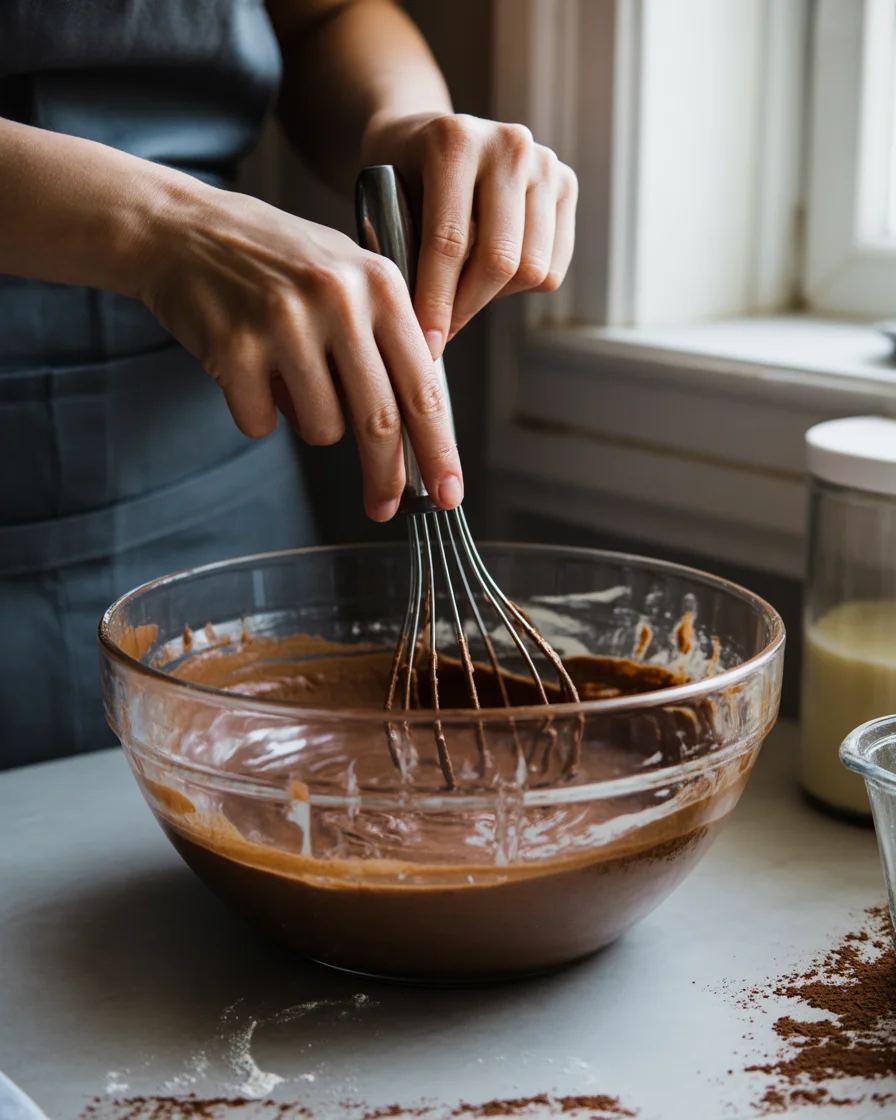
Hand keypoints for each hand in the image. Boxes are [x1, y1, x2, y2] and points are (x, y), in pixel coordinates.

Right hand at [139, 183, 460, 520]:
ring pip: (321, 427)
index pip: (423, 386)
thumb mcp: (347, 273)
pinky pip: (262, 423)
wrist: (181, 229)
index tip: (448, 493)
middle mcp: (338, 299)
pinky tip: (245, 369)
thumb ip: (388, 336)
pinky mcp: (234, 348)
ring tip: (287, 374)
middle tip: (384, 507)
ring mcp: (284, 323)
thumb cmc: (275, 260)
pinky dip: (256, 412)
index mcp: (379, 283)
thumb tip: (420, 427)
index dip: (438, 450)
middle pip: (378, 420)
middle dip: (386, 475)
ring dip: (309, 421)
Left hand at [362, 111, 577, 359]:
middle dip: (466, 308)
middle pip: (499, 260)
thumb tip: (426, 329)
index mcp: (455, 142)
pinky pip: (553, 266)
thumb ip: (404, 252)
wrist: (429, 133)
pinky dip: (521, 286)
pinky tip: (491, 275)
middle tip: (441, 333)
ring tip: (463, 295)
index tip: (426, 344)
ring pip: (532, 268)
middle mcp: (508, 145)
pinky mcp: (566, 184)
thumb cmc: (400, 175)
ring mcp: (544, 162)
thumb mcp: (384, 202)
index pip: (450, 242)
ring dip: (494, 298)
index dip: (437, 302)